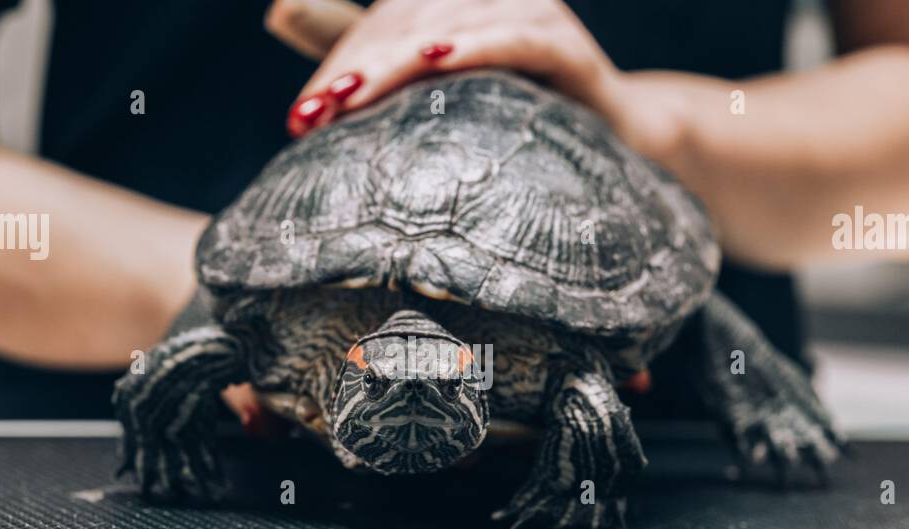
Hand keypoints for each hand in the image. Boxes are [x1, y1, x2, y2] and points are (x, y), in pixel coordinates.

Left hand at [285, 0, 621, 136]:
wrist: (616, 135)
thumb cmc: (521, 117)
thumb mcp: (444, 93)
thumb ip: (378, 63)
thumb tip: (291, 36)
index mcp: (451, 4)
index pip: (382, 24)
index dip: (338, 62)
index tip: (301, 115)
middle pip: (405, 23)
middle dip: (355, 70)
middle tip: (313, 115)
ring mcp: (527, 13)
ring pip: (446, 27)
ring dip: (394, 62)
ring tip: (350, 98)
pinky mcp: (563, 43)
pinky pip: (513, 39)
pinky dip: (473, 46)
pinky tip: (434, 60)